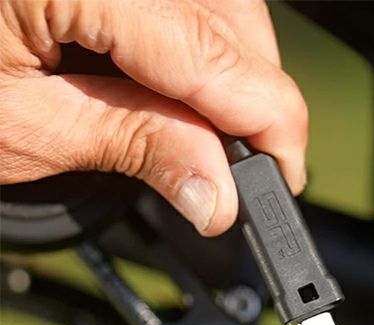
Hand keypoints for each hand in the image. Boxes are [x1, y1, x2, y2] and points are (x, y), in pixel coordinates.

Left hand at [0, 0, 306, 234]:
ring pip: (216, 2)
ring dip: (227, 71)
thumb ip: (137, 147)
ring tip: (207, 132)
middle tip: (241, 168)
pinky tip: (179, 84)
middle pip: (231, 17)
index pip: (219, 55)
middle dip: (253, 100)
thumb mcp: (22, 129)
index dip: (270, 124)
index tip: (283, 179)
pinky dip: (195, 43)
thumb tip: (218, 193)